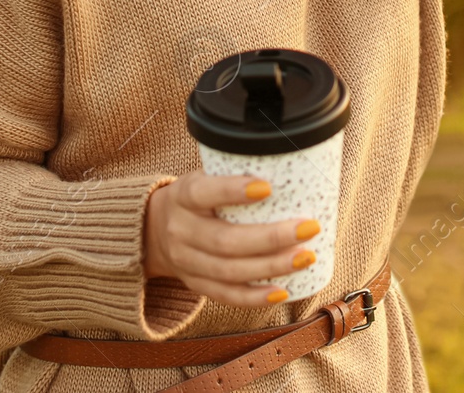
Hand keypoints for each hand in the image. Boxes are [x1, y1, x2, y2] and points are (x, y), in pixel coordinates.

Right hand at [142, 171, 321, 307]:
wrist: (154, 230)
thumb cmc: (197, 198)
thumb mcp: (204, 176)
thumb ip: (235, 173)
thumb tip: (294, 165)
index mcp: (182, 196)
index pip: (203, 193)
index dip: (233, 191)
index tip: (268, 187)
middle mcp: (181, 230)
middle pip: (225, 240)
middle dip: (271, 237)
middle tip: (309, 228)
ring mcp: (186, 262)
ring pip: (230, 271)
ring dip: (272, 267)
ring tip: (305, 257)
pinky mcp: (195, 284)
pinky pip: (226, 295)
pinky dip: (255, 297)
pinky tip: (282, 291)